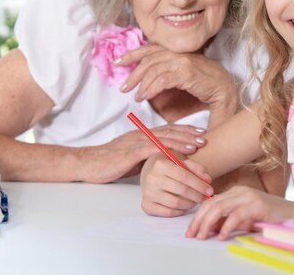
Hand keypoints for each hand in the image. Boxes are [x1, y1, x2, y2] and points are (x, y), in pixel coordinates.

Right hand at [79, 124, 206, 182]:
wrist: (88, 163)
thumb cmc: (109, 162)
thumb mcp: (132, 156)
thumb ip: (147, 154)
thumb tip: (163, 160)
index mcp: (142, 136)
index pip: (167, 130)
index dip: (184, 131)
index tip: (200, 133)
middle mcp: (141, 136)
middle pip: (169, 132)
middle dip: (188, 134)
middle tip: (205, 137)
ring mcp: (135, 143)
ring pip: (163, 139)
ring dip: (182, 141)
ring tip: (197, 145)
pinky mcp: (130, 153)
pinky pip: (151, 149)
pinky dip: (166, 150)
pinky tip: (177, 153)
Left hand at [118, 44, 238, 118]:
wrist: (223, 90)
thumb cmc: (202, 85)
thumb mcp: (180, 75)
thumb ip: (164, 74)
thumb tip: (144, 83)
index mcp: (175, 51)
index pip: (149, 49)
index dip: (131, 54)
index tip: (118, 62)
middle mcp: (178, 53)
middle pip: (148, 59)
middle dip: (133, 73)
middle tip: (124, 87)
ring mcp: (183, 62)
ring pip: (154, 70)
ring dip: (141, 84)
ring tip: (136, 96)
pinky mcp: (187, 73)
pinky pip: (163, 80)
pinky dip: (151, 88)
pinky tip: (146, 96)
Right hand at [141, 154, 213, 216]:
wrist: (152, 173)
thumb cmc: (172, 167)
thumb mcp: (184, 162)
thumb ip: (198, 169)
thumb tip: (208, 180)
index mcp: (160, 164)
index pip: (184, 176)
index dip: (199, 185)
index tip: (210, 190)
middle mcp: (151, 178)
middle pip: (181, 190)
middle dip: (197, 195)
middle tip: (206, 197)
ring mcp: (148, 193)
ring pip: (175, 203)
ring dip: (190, 204)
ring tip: (196, 200)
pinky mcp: (147, 205)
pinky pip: (169, 212)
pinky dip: (180, 211)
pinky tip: (185, 205)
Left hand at [185, 186, 293, 240]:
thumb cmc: (271, 217)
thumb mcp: (245, 218)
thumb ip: (228, 220)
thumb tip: (209, 228)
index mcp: (235, 192)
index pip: (210, 202)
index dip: (198, 216)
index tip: (191, 230)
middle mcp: (240, 191)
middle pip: (211, 204)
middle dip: (198, 220)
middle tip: (191, 235)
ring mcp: (248, 196)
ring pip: (219, 208)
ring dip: (207, 223)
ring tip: (202, 236)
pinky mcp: (257, 205)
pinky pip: (236, 216)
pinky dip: (226, 227)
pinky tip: (221, 236)